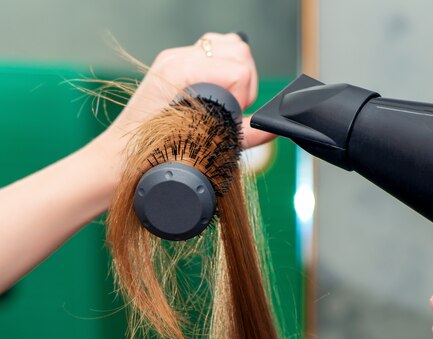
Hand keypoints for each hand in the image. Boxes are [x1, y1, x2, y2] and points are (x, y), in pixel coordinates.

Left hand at [93, 32, 274, 182]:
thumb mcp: (207, 146)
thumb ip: (245, 135)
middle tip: (232, 107)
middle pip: (238, 50)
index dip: (245, 95)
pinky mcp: (174, 62)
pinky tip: (215, 87)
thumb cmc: (154, 154)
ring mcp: (175, 58)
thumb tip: (270, 129)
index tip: (235, 115)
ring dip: (235, 70)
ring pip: (228, 44)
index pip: (240, 69)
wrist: (119, 158)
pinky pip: (211, 50)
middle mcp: (178, 59)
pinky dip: (222, 65)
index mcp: (184, 73)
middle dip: (244, 81)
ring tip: (225, 96)